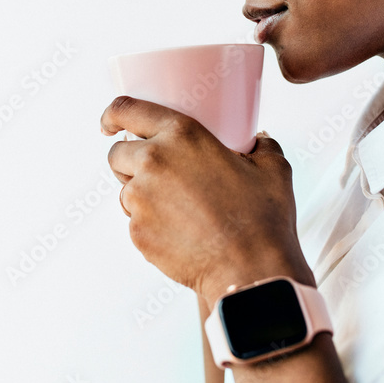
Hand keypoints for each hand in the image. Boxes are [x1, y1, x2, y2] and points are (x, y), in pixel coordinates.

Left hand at [100, 95, 315, 304]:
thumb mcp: (273, 169)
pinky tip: (181, 233)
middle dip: (129, 161)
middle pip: (117, 154)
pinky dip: (151, 225)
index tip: (110, 124)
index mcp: (182, 134)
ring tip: (179, 210)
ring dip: (141, 196)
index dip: (113, 115)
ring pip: (125, 191)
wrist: (250, 271)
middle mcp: (154, 161)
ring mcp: (141, 199)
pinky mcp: (137, 232)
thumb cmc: (263, 219)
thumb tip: (259, 142)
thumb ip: (261, 146)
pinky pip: (135, 222)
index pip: (126, 110)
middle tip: (157, 175)